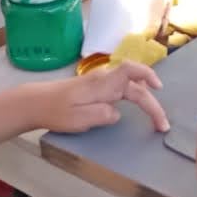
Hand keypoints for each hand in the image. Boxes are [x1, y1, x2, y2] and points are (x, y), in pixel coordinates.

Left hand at [35, 60, 168, 133]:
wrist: (35, 103)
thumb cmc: (54, 111)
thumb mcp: (77, 118)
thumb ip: (101, 115)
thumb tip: (118, 113)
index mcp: (101, 84)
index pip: (130, 72)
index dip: (148, 76)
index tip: (159, 90)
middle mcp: (104, 79)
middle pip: (135, 85)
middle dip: (152, 103)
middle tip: (161, 125)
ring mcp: (100, 82)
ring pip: (130, 84)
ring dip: (145, 97)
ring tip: (155, 115)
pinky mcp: (96, 87)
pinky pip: (121, 86)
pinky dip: (135, 93)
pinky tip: (136, 102)